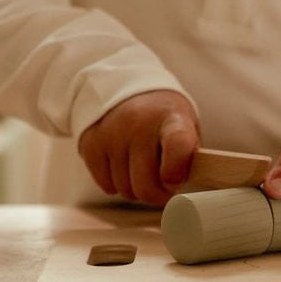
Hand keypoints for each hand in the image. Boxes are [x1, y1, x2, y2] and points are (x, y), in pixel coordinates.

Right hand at [78, 90, 199, 205]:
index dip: (176, 171)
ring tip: (142, 170)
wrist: (126, 87)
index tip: (174, 180)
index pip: (177, 145)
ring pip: (125, 190)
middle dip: (157, 194)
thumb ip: (189, 156)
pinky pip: (107, 186)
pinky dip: (117, 184)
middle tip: (163, 186)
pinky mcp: (91, 144)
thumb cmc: (163, 117)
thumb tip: (180, 187)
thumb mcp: (186, 125)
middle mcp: (138, 124)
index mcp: (171, 118)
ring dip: (136, 189)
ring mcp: (112, 134)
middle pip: (146, 185)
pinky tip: (123, 165)